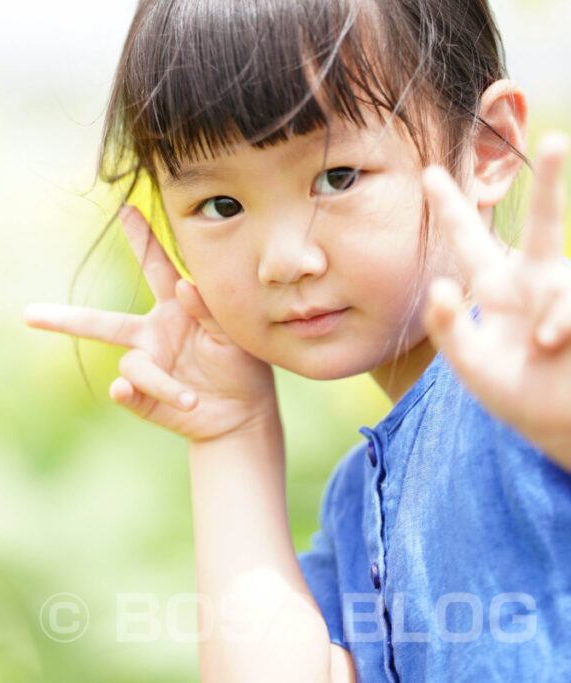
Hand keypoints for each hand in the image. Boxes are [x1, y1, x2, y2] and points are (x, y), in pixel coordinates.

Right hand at [23, 205, 278, 441]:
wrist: (244, 414)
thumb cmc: (243, 364)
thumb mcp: (234, 332)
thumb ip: (208, 309)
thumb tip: (183, 287)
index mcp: (175, 307)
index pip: (155, 267)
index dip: (140, 239)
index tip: (125, 208)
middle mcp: (152, 334)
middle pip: (102, 324)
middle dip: (64, 319)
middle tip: (29, 315)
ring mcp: (146, 365)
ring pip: (133, 366)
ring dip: (160, 382)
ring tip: (192, 399)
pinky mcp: (144, 398)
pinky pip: (131, 394)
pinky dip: (132, 394)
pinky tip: (126, 393)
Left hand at [422, 131, 570, 464]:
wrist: (557, 425)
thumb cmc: (513, 392)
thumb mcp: (469, 364)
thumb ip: (446, 328)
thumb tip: (437, 288)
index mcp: (496, 288)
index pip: (469, 239)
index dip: (450, 208)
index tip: (428, 173)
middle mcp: (536, 282)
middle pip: (547, 221)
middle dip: (550, 181)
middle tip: (553, 139)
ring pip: (565, 284)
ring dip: (555, 316)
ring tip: (546, 344)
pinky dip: (562, 323)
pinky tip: (555, 341)